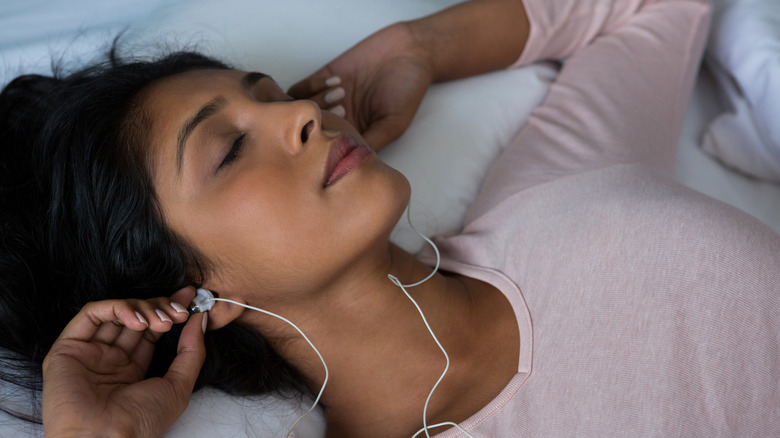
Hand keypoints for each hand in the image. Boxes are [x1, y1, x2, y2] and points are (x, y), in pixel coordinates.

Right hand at [42, 287, 205, 437]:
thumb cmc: (140, 422)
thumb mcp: (178, 385)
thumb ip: (192, 351)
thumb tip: (200, 318)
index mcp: (131, 370)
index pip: (151, 330)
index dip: (169, 311)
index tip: (190, 298)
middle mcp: (108, 359)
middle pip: (136, 318)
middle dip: (160, 307)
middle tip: (179, 311)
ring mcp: (88, 353)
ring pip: (116, 312)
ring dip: (143, 308)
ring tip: (160, 321)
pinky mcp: (67, 348)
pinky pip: (91, 314)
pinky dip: (117, 308)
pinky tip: (137, 321)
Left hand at [288, 22, 432, 150]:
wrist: (409, 52)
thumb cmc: (407, 91)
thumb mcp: (393, 123)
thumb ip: (371, 142)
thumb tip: (348, 164)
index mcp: (353, 135)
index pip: (327, 150)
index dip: (325, 148)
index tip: (336, 138)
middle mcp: (337, 120)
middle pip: (309, 132)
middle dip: (322, 123)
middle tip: (344, 110)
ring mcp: (327, 99)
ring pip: (303, 111)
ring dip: (318, 102)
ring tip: (342, 93)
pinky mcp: (323, 78)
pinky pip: (301, 88)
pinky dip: (313, 86)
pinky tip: (337, 81)